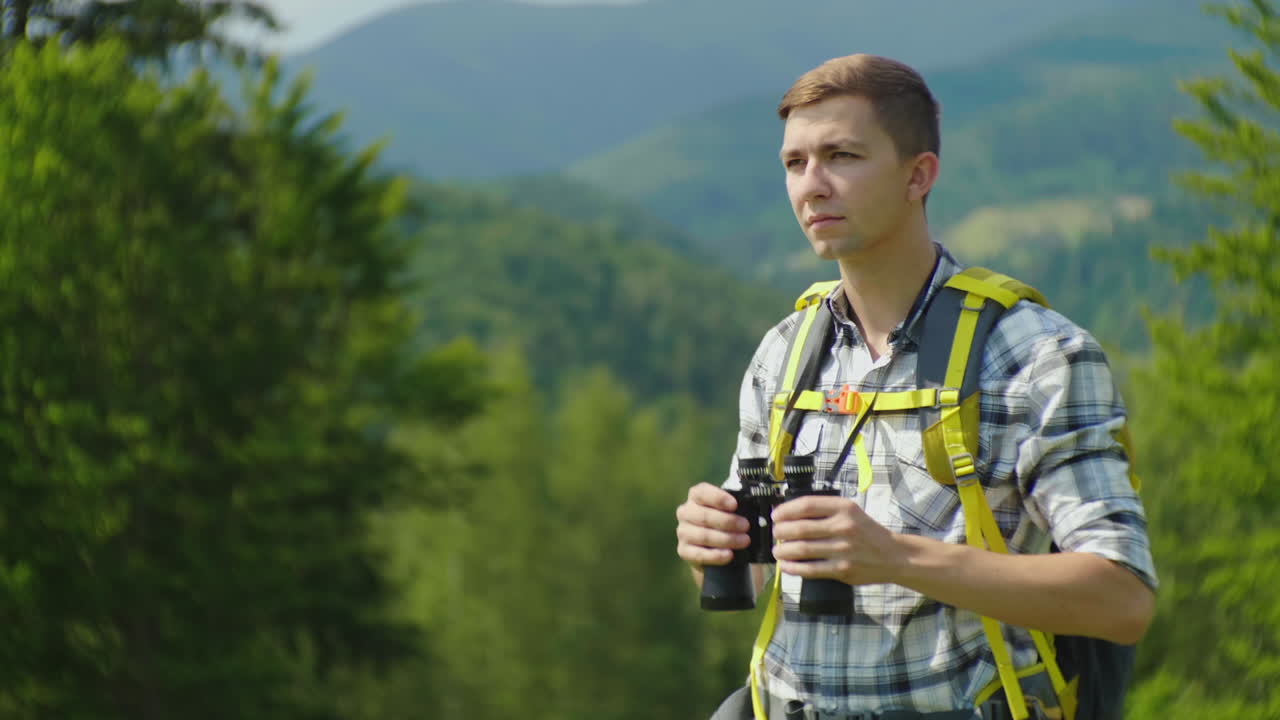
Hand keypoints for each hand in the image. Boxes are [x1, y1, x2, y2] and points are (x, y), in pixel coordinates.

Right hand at [676, 482, 749, 568]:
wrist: (715, 548)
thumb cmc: (725, 523)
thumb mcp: (729, 510)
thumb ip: (735, 507)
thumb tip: (750, 508)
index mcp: (695, 496)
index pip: (702, 493)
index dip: (719, 498)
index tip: (735, 505)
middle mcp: (685, 512)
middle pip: (704, 516)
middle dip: (728, 522)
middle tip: (746, 526)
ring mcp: (683, 532)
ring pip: (704, 536)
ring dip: (726, 539)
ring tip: (744, 541)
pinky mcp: (684, 550)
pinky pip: (700, 554)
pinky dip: (717, 555)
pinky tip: (729, 555)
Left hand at [771, 495, 904, 584]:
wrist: (894, 556)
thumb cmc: (867, 532)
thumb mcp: (851, 512)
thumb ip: (825, 511)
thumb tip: (789, 513)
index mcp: (844, 508)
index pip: (806, 505)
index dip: (785, 510)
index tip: (776, 515)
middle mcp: (843, 527)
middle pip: (800, 528)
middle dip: (780, 531)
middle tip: (775, 534)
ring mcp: (843, 549)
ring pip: (802, 549)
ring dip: (783, 551)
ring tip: (777, 550)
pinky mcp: (842, 570)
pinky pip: (810, 569)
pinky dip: (793, 568)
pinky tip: (786, 566)